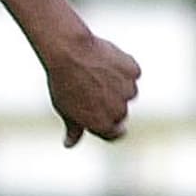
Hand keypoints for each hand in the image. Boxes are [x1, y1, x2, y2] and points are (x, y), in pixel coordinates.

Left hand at [45, 29, 140, 146]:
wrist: (68, 52)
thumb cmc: (62, 81)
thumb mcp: (64, 109)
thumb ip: (73, 129)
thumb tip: (69, 144)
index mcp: (102, 125)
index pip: (115, 133)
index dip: (107, 124)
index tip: (99, 111)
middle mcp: (119, 111)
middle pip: (120, 111)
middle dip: (109, 102)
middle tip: (90, 86)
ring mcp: (128, 91)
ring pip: (128, 90)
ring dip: (117, 84)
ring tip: (95, 72)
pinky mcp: (134, 72)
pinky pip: (131, 72)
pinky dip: (122, 67)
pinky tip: (104, 61)